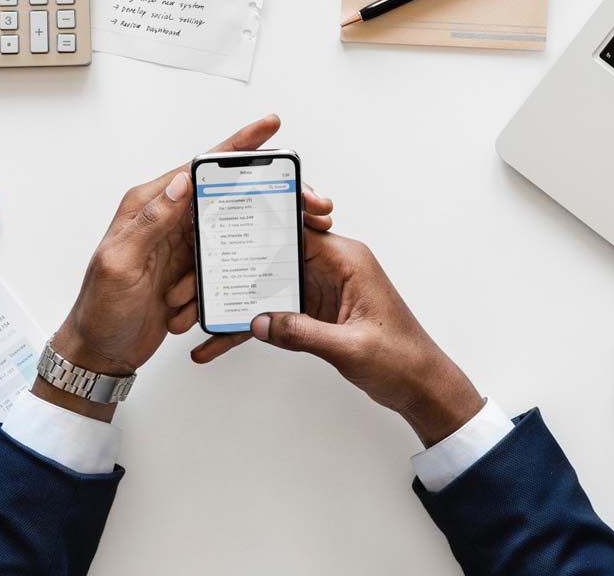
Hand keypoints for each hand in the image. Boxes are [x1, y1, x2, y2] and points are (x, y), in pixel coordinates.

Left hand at [45, 115, 334, 420]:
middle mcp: (166, 219)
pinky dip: (222, 282)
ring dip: (236, 252)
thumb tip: (183, 182)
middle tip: (302, 201)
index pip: (198, 168)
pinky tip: (212, 299)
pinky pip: (220, 267)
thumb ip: (151, 221)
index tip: (268, 127)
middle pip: (223, 195)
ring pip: (227, 234)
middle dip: (259, 198)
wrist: (100, 352)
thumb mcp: (120, 263)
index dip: (236, 146)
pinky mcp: (189, 272)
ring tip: (235, 267)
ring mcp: (179, 246)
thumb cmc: (100, 309)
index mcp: (147, 205)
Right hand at [190, 232, 481, 446]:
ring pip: (266, 287)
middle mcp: (331, 268)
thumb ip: (302, 332)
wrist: (422, 386)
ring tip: (193, 316)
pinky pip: (274, 314)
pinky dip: (251, 327)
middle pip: (271, 257)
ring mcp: (320, 290)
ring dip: (233, 303)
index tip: (221, 229)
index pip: (295, 229)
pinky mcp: (314, 312)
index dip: (256, 228)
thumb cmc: (402, 359)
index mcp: (346, 259)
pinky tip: (219, 344)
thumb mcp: (349, 347)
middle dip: (231, 270)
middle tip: (192, 283)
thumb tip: (259, 322)